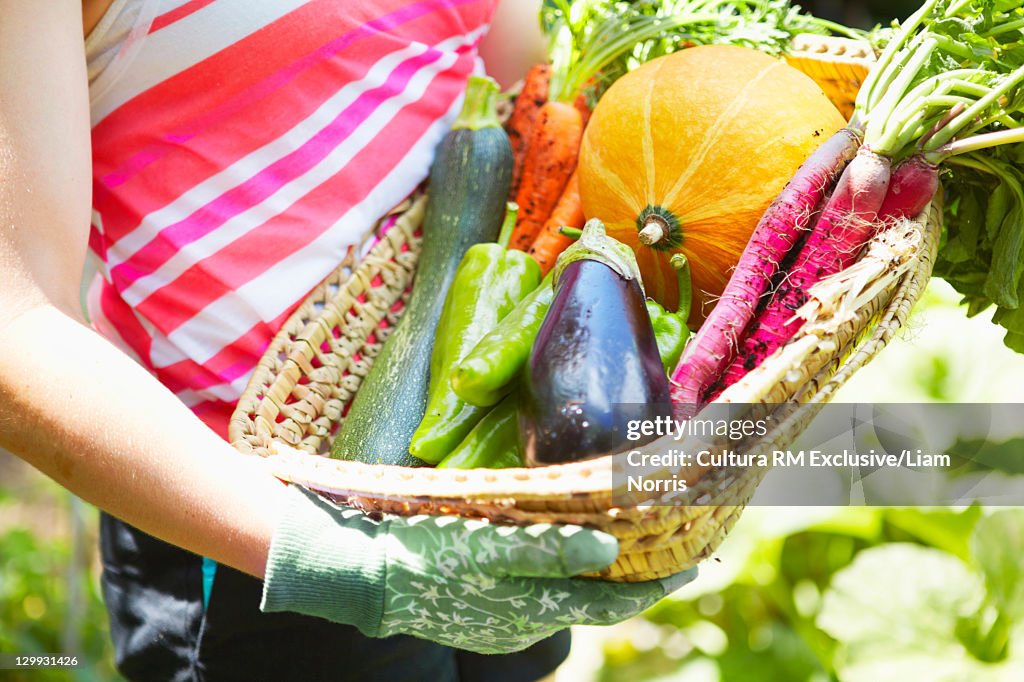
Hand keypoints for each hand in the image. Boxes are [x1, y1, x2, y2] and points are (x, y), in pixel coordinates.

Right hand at [261, 485, 696, 653]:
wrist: (367, 577)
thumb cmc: (427, 554)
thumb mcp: (488, 548)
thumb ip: (549, 551)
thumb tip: (610, 551)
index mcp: (537, 607)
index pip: (615, 601)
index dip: (658, 584)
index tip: (698, 565)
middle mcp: (528, 621)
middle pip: (597, 602)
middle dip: (637, 580)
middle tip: (672, 551)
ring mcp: (504, 620)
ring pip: (569, 598)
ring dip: (601, 576)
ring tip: (627, 548)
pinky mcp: (484, 609)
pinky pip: (540, 594)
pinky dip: (566, 575)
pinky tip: (564, 555)